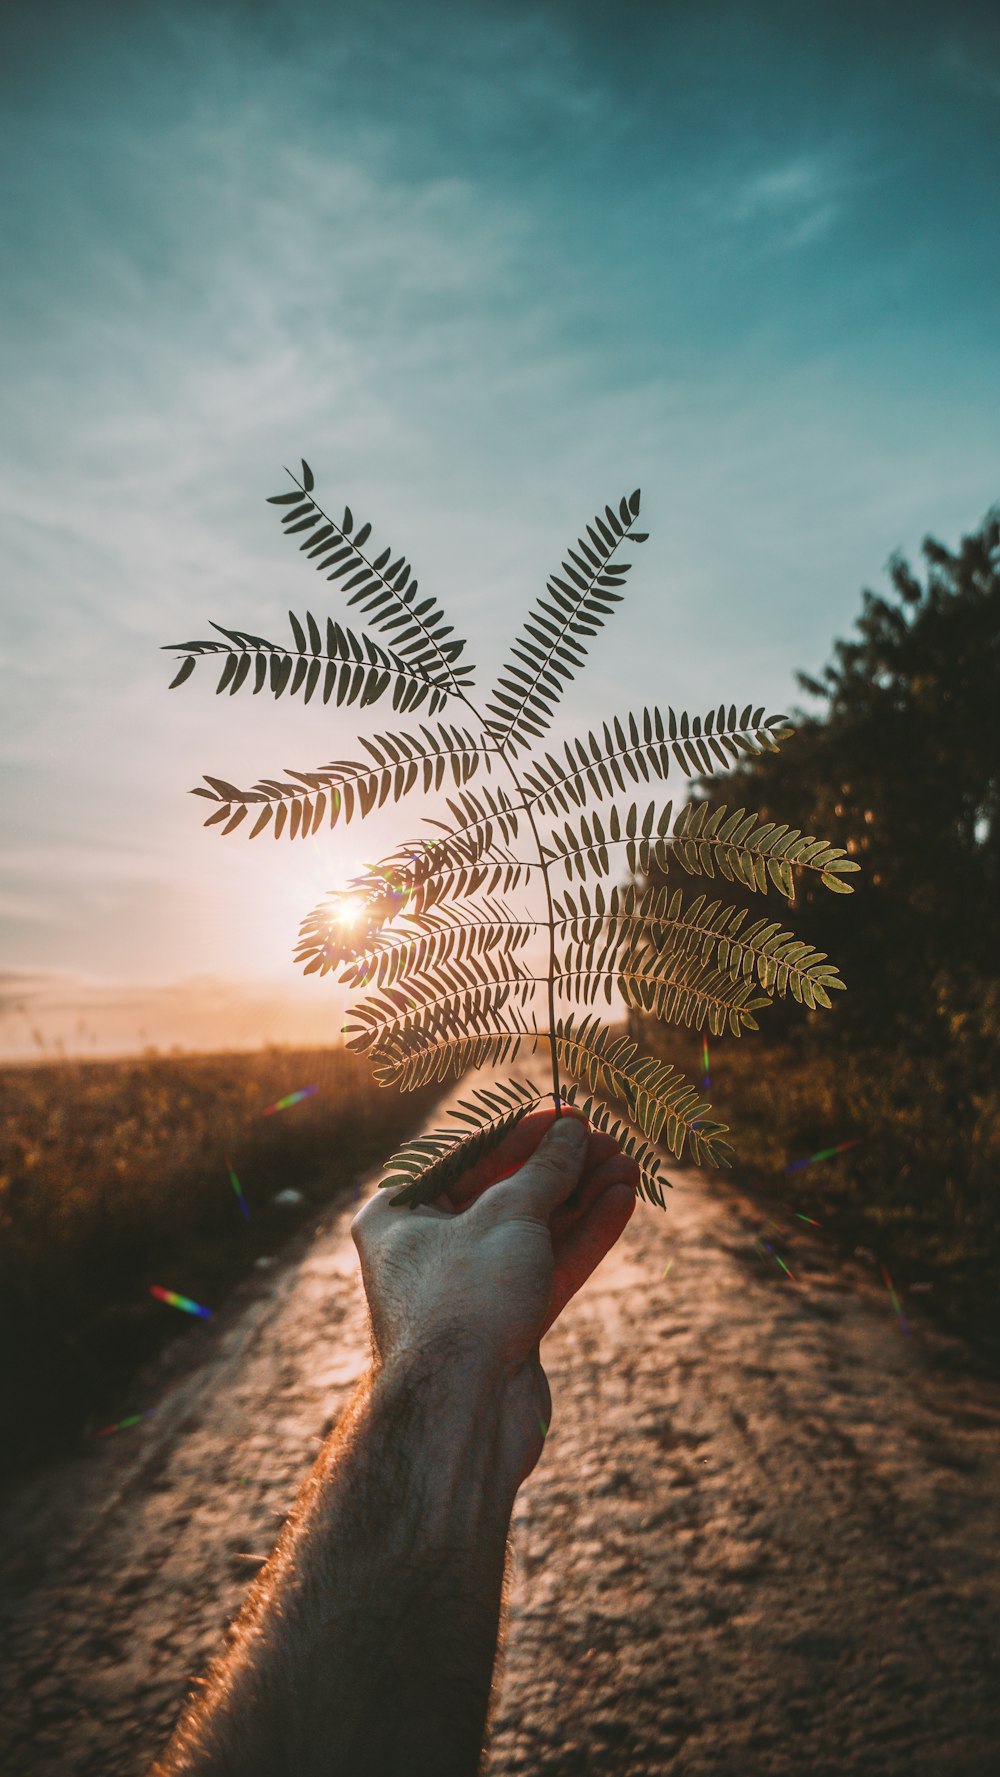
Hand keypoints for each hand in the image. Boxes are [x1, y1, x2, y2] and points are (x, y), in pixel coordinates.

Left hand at [351, 1109, 637, 1485]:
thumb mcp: (508, 1216)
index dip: (521, 1133)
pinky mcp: (505, 1324)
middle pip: (502, 1192)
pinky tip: (620, 1203)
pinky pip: (546, 1267)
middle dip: (560, 1168)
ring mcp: (468, 1289)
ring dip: (580, 1198)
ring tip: (628, 1167)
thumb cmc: (465, 1299)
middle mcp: (426, 1249)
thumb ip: (545, 1171)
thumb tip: (571, 1133)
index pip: (465, 1157)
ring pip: (531, 1230)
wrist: (463, 1415)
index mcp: (397, 1215)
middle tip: (610, 1142)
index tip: (567, 1116)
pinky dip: (582, 1237)